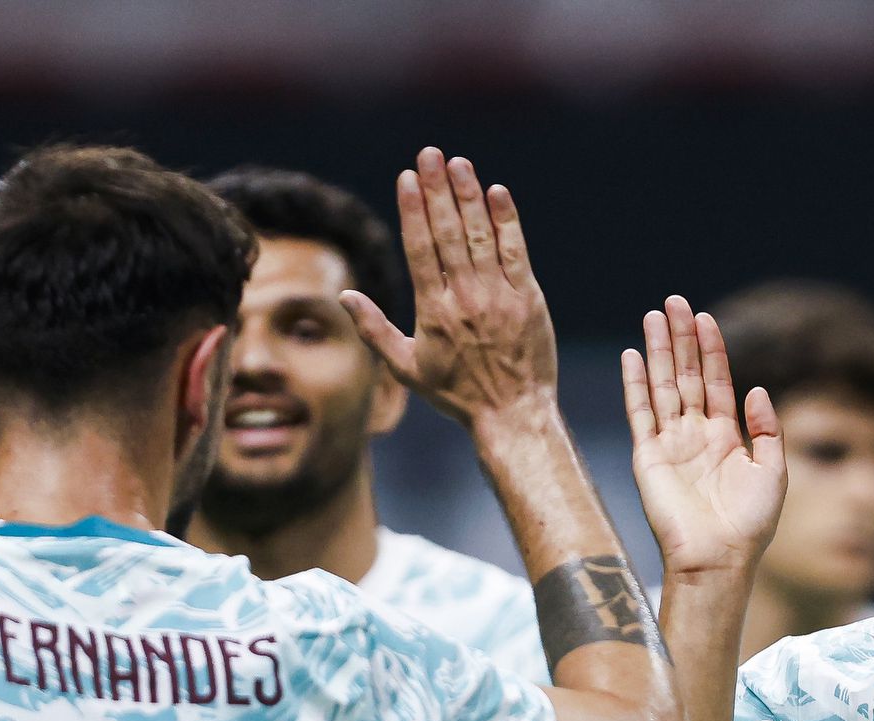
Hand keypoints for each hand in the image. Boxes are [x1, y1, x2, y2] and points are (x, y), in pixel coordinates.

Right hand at [342, 149, 557, 429]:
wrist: (512, 413)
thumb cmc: (456, 394)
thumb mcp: (407, 368)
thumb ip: (374, 329)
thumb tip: (344, 295)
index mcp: (433, 311)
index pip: (420, 249)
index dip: (414, 210)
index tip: (407, 178)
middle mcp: (464, 298)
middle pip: (448, 233)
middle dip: (438, 190)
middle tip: (430, 153)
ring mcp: (498, 296)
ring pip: (481, 236)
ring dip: (469, 196)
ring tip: (458, 163)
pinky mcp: (528, 298)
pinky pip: (516, 251)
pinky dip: (506, 221)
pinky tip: (497, 193)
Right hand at [621, 296, 784, 577]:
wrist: (719, 559)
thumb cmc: (749, 525)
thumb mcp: (773, 472)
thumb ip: (766, 429)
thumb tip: (756, 388)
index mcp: (725, 438)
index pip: (715, 382)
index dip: (711, 349)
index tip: (705, 317)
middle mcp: (695, 436)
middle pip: (686, 376)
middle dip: (681, 338)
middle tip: (674, 301)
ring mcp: (670, 445)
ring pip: (662, 386)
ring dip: (658, 351)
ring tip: (654, 316)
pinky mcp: (649, 458)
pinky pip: (640, 413)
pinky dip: (635, 384)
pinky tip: (633, 356)